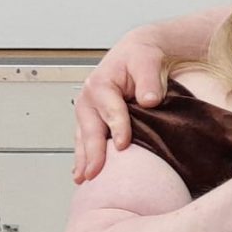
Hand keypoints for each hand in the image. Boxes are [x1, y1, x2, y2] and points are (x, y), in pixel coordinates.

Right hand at [73, 34, 167, 182]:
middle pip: (90, 128)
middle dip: (92, 152)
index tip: (124, 145)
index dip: (118, 127)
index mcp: (100, 83)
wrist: (137, 52)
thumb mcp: (147, 61)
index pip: (110, 110)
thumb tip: (149, 101)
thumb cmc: (142, 57)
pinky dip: (83, 155)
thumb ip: (149, 81)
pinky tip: (82, 172)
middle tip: (94, 173)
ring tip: (83, 179)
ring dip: (83, 158)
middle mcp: (89, 98)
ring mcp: (87, 109)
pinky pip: (85, 138)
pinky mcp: (91, 118)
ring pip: (83, 137)